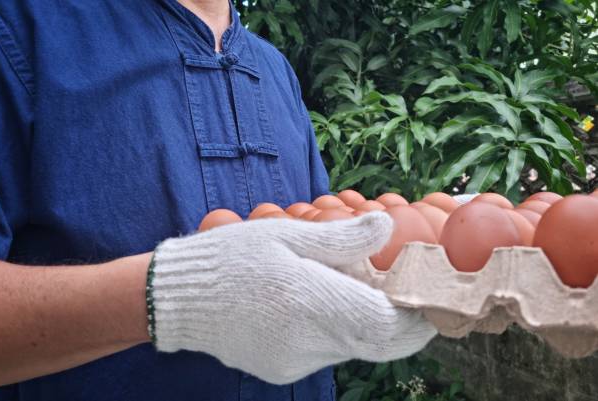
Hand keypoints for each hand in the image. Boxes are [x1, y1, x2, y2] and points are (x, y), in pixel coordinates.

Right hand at [149, 212, 435, 383]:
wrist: (178, 299)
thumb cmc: (231, 258)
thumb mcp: (285, 236)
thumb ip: (341, 238)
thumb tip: (387, 227)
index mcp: (311, 304)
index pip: (389, 326)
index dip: (417, 315)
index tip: (428, 294)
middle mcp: (307, 343)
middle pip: (377, 341)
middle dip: (397, 319)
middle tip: (396, 287)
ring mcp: (294, 363)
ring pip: (353, 346)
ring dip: (362, 321)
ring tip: (347, 286)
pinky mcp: (282, 370)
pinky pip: (326, 352)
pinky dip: (335, 330)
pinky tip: (314, 304)